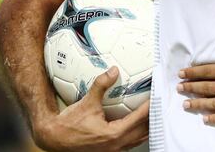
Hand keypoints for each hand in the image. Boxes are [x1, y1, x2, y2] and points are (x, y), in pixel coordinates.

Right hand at [33, 67, 148, 151]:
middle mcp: (116, 146)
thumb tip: (113, 71)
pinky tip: (137, 123)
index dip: (151, 106)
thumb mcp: (87, 102)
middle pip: (144, 131)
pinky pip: (130, 142)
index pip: (140, 118)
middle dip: (153, 117)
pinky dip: (137, 132)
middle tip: (160, 103)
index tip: (158, 96)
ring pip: (138, 139)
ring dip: (147, 127)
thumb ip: (101, 85)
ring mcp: (113, 151)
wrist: (54, 139)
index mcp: (113, 135)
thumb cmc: (69, 124)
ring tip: (153, 113)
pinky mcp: (110, 151)